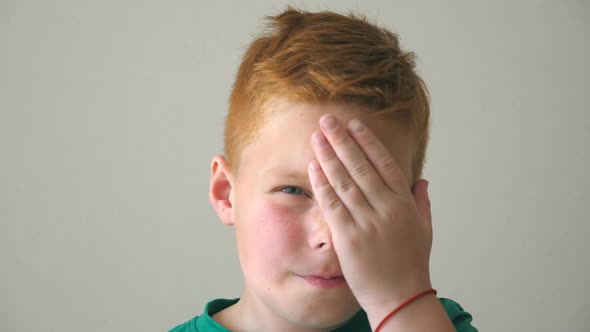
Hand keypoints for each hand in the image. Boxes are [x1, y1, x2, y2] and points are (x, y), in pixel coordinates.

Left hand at [307, 115, 433, 318]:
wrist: (399, 298)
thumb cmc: (411, 264)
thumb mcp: (424, 230)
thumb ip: (422, 202)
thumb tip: (423, 181)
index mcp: (404, 203)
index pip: (384, 163)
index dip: (368, 142)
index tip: (354, 124)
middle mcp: (386, 208)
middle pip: (360, 166)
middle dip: (342, 140)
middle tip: (327, 120)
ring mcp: (367, 222)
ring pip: (344, 181)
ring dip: (328, 156)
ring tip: (317, 136)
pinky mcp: (349, 237)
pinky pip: (332, 204)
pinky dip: (322, 183)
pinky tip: (313, 166)